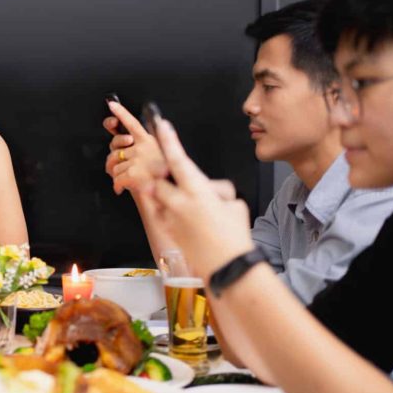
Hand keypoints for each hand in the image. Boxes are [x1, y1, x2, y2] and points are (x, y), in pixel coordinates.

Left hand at [103, 101, 167, 194]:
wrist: (172, 193)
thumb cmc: (166, 179)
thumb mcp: (157, 157)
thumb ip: (139, 148)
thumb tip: (120, 139)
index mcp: (150, 141)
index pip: (133, 123)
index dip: (121, 113)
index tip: (112, 105)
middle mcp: (143, 148)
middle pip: (114, 151)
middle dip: (112, 162)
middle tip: (117, 169)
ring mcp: (138, 159)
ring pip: (113, 166)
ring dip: (116, 176)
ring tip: (125, 180)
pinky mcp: (133, 172)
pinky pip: (116, 178)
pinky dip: (117, 186)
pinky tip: (121, 189)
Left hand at [144, 119, 254, 279]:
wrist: (226, 267)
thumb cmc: (234, 236)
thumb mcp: (234, 205)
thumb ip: (217, 191)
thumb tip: (210, 190)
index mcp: (198, 191)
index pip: (178, 160)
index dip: (168, 140)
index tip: (161, 125)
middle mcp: (179, 202)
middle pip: (159, 179)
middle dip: (164, 177)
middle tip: (178, 181)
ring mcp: (171, 217)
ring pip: (160, 197)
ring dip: (169, 197)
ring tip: (190, 207)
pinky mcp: (168, 231)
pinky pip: (165, 214)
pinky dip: (172, 214)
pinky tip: (190, 225)